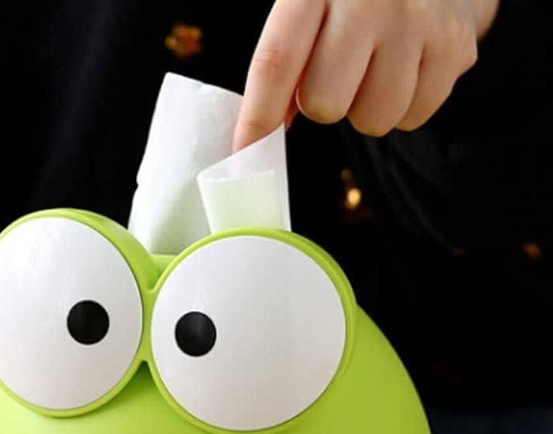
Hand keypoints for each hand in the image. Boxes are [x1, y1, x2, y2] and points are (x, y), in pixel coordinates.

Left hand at [233, 0, 499, 149]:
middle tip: (339, 74)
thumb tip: (261, 131)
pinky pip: (412, 117)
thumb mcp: (312, 1)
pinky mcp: (455, 47)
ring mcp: (418, 21)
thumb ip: (286, 56)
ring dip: (366, 108)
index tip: (243, 153)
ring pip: (371, 120)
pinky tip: (408, 66)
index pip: (277, 61)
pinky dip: (404, 105)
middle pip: (323, 104)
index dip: (257, 116)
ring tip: (376, 67)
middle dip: (322, 103)